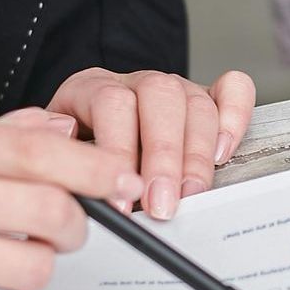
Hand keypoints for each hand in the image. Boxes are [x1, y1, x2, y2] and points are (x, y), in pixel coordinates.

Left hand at [46, 69, 256, 220]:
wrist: (88, 136)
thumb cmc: (75, 154)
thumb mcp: (55, 156)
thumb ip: (61, 160)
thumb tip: (76, 176)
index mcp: (91, 88)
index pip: (111, 104)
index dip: (118, 153)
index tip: (121, 201)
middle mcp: (137, 83)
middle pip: (159, 98)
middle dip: (164, 158)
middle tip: (161, 206)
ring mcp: (176, 88)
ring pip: (196, 103)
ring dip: (197, 155)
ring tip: (190, 195)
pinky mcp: (208, 98)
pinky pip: (234, 90)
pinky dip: (235, 118)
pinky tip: (224, 153)